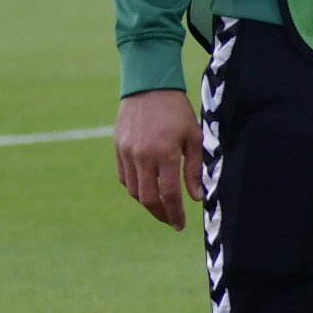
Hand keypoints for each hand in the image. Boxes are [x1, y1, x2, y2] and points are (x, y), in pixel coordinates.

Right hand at [115, 89, 203, 228]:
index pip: (168, 194)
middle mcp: (141, 157)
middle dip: (161, 214)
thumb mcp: (194, 137)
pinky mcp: (118, 149)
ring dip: (148, 204)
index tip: (181, 225)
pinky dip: (136, 189)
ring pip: (134, 191)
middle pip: (148, 198)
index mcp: (164, 154)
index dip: (175, 213)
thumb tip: (195, 197)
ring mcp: (126, 153)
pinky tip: (147, 191)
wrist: (148, 87)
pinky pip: (125, 178)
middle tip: (172, 221)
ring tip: (162, 208)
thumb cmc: (177, 111)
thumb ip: (193, 169)